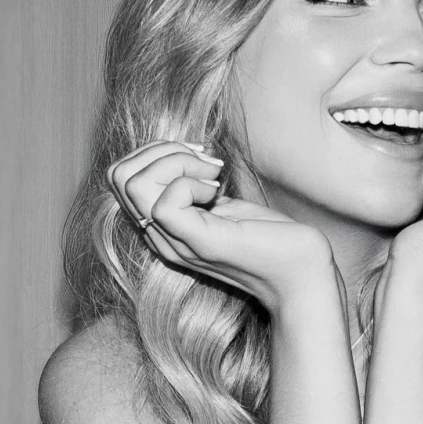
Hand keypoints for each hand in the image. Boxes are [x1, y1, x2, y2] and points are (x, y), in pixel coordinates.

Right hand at [106, 139, 336, 316]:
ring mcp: (178, 243)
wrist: (303, 273)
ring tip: (213, 176)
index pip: (121, 177)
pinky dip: (191, 181)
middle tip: (206, 161)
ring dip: (176, 162)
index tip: (200, 157)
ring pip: (133, 183)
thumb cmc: (270, 238)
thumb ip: (192, 184)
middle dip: (161, 151)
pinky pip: (165, 201)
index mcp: (163, 227)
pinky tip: (218, 191)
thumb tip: (178, 151)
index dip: (156, 153)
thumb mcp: (221, 203)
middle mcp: (162, 238)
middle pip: (119, 176)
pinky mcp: (200, 243)